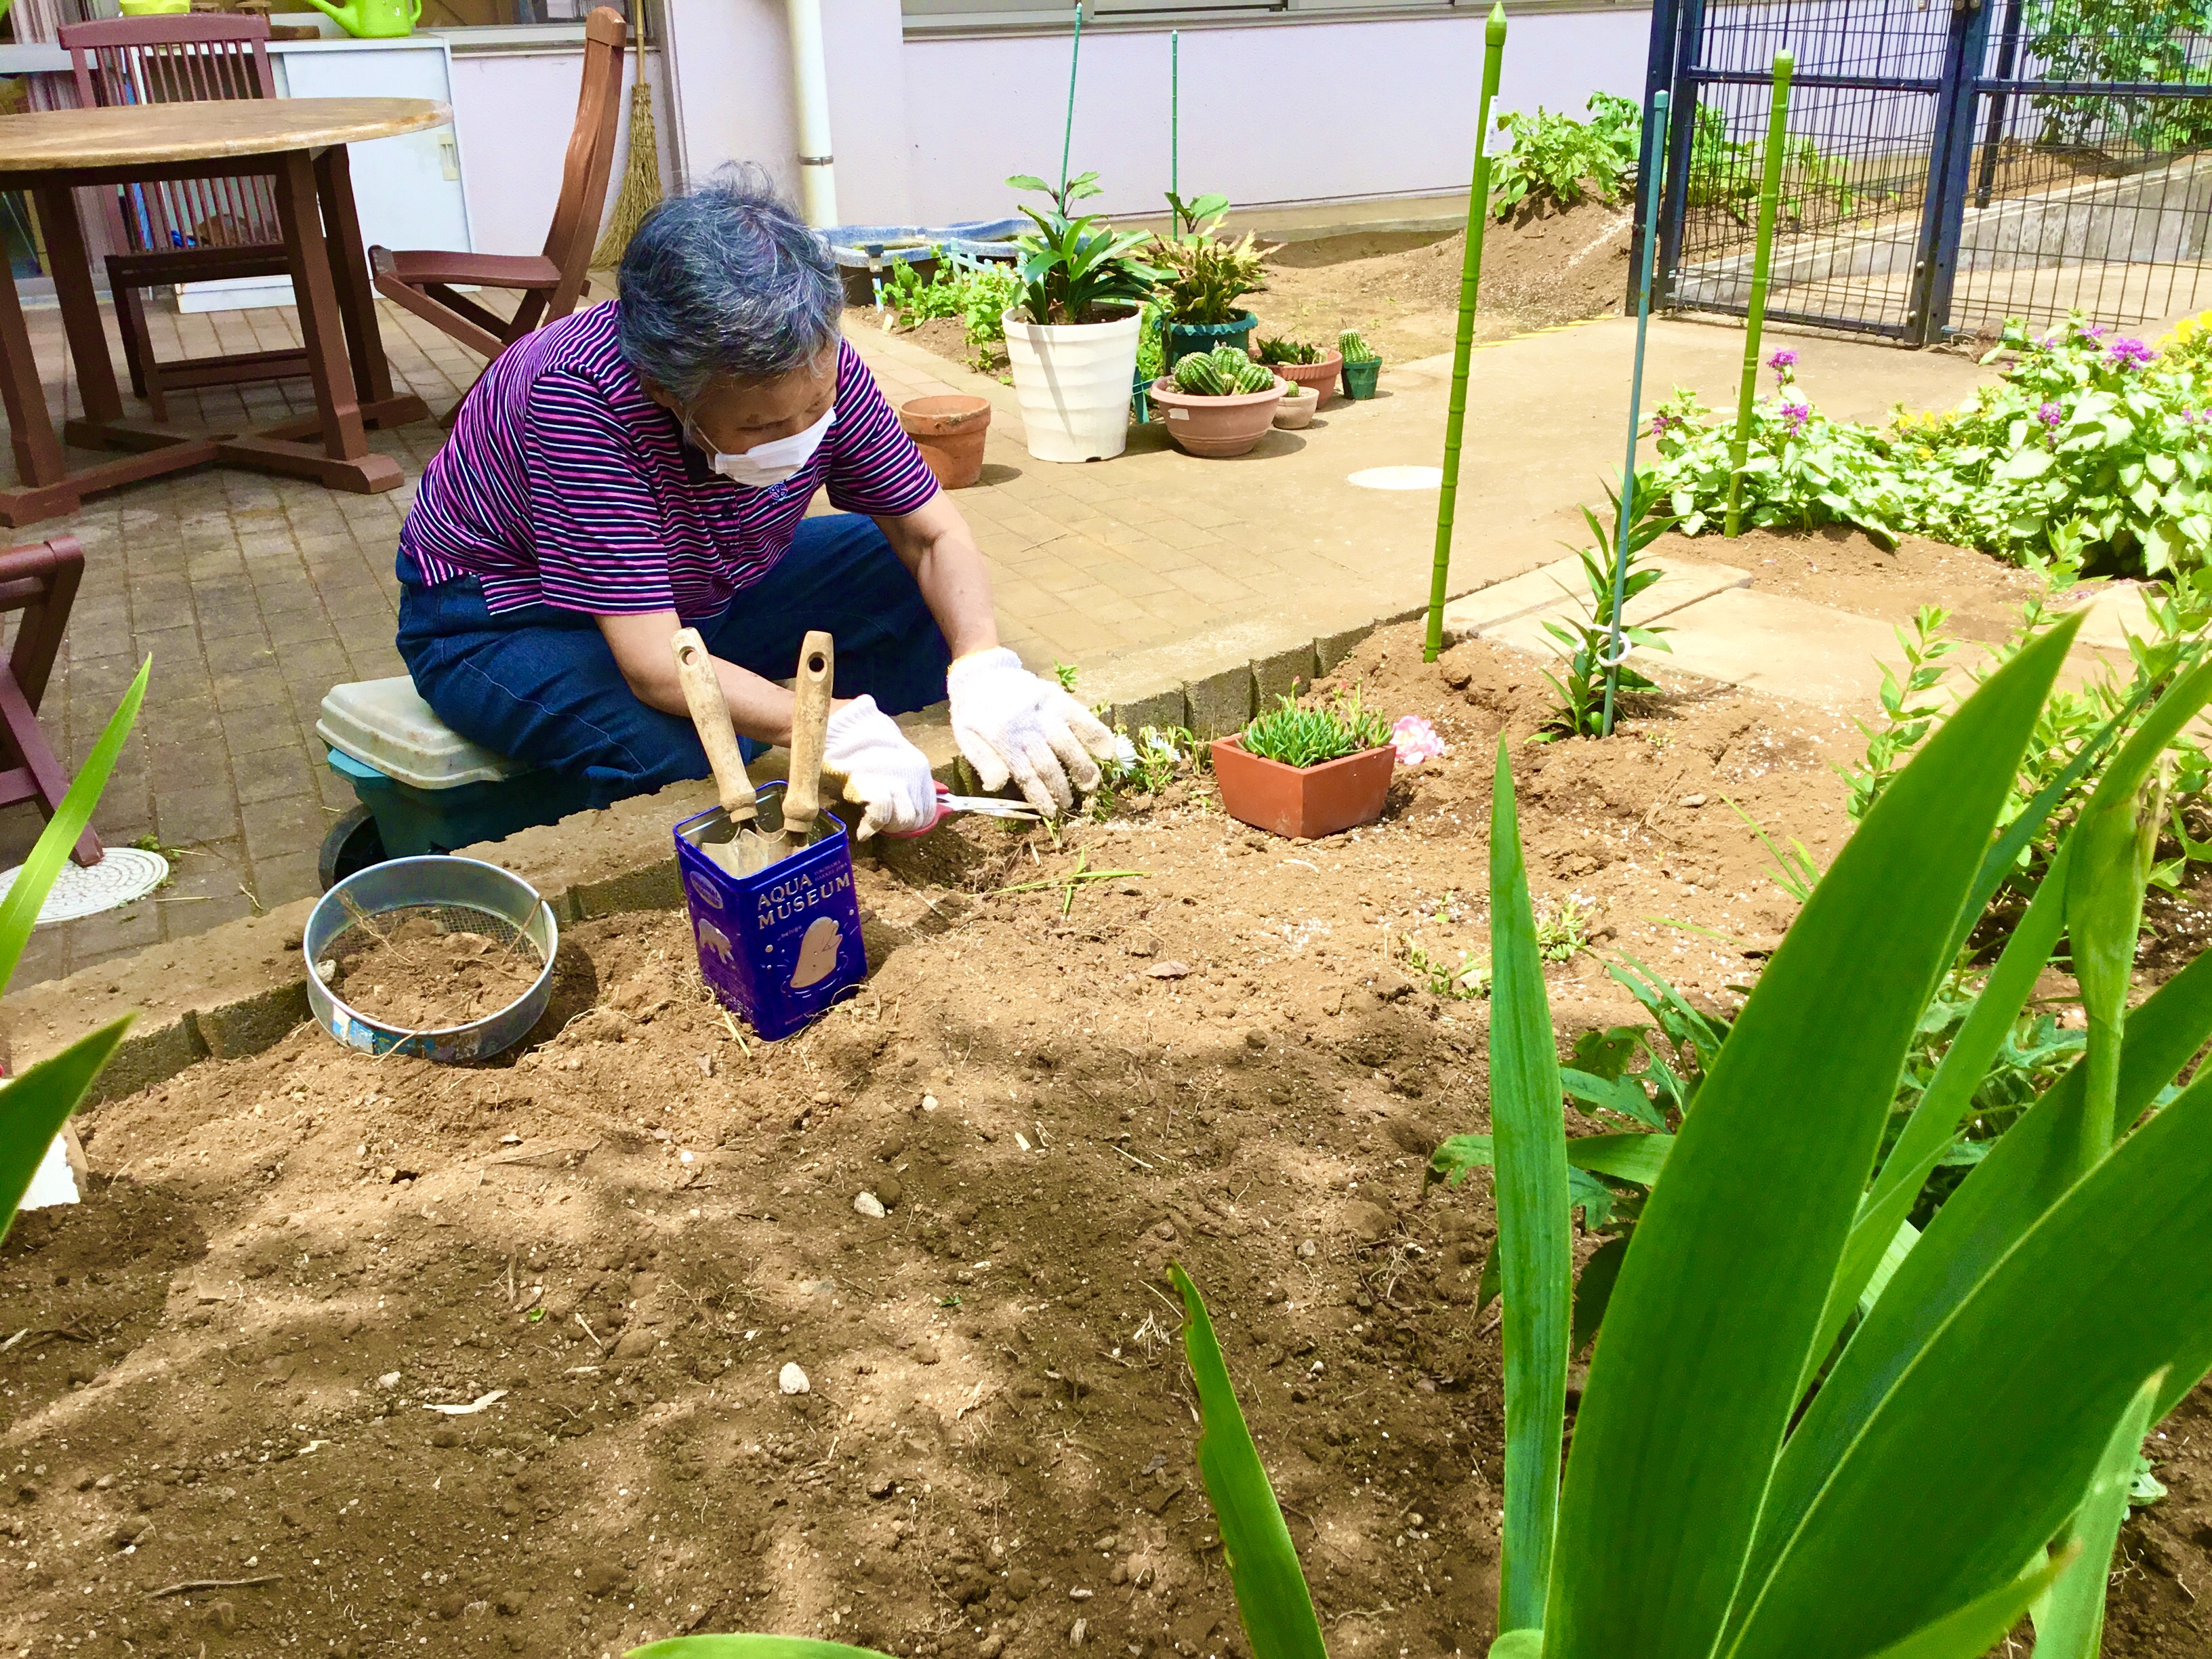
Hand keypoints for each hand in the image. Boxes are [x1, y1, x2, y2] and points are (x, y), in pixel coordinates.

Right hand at [820, 696, 936, 838]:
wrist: (843, 726)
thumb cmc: (865, 743)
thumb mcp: (894, 758)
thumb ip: (906, 780)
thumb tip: (915, 801)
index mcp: (920, 769)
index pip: (928, 810)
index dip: (911, 821)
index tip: (893, 820)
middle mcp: (915, 776)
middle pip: (917, 818)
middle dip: (898, 825)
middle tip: (880, 822)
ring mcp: (897, 781)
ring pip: (904, 820)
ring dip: (887, 826)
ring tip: (872, 823)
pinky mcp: (875, 787)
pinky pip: (880, 816)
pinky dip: (870, 827)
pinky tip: (862, 831)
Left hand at [946, 647, 1117, 814]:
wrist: (980, 672)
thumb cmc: (973, 711)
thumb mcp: (965, 738)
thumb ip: (983, 762)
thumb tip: (998, 786)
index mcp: (1002, 739)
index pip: (1026, 774)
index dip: (1040, 795)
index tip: (1050, 811)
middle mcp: (1026, 726)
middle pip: (1049, 763)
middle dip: (1061, 788)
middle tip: (1070, 803)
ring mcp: (1044, 710)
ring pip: (1068, 743)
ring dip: (1082, 767)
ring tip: (1090, 784)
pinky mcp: (1057, 697)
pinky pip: (1081, 717)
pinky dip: (1097, 734)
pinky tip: (1108, 752)